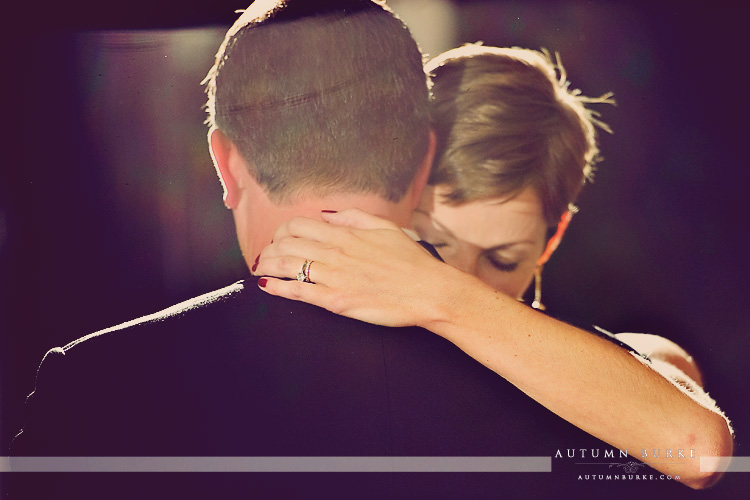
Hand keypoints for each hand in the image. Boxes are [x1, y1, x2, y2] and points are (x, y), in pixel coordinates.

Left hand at [253, 208, 455, 326]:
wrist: (428, 291)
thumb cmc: (411, 261)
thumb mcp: (385, 227)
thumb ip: (353, 217)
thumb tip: (327, 215)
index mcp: (345, 234)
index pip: (298, 226)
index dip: (282, 231)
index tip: (280, 238)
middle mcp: (335, 253)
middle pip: (286, 244)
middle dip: (270, 248)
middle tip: (268, 255)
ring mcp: (333, 277)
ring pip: (286, 266)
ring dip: (268, 265)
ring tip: (262, 267)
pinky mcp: (335, 301)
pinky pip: (298, 292)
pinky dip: (277, 287)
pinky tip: (266, 285)